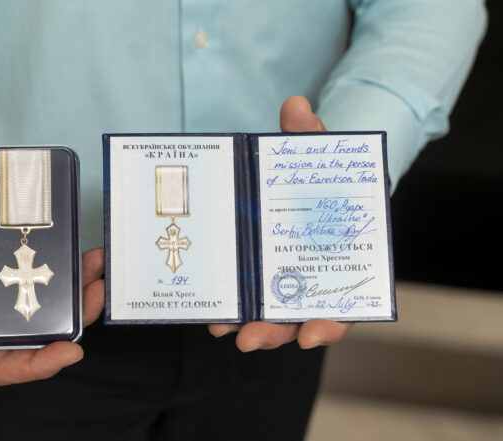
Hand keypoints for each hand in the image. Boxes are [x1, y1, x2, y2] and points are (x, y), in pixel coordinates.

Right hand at [0, 178, 104, 384]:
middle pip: (36, 340)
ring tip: (95, 273)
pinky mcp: (23, 271)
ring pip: (51, 311)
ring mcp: (7, 294)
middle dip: (71, 325)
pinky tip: (87, 258)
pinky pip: (53, 281)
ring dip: (79, 298)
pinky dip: (74, 274)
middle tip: (95, 298)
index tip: (69, 352)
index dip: (36, 366)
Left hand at [207, 96, 353, 350]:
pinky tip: (211, 313)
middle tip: (251, 337)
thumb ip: (308, 136)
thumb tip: (295, 106)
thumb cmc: (317, 179)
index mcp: (340, 263)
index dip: (330, 324)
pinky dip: (232, 311)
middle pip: (300, 320)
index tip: (312, 334)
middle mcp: (313, 282)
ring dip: (249, 329)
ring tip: (224, 328)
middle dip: (276, 333)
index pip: (343, 305)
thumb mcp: (315, 157)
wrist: (301, 185)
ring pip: (271, 320)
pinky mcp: (257, 281)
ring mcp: (283, 285)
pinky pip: (248, 304)